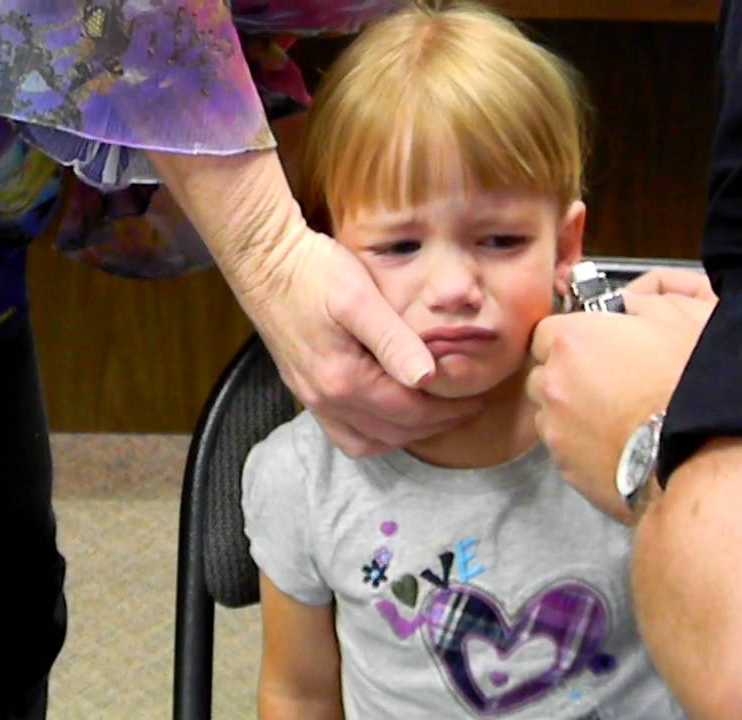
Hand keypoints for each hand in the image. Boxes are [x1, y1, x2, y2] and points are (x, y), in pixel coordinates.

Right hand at [149, 149, 481, 454]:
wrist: (264, 260)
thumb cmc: (314, 271)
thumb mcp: (359, 298)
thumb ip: (393, 341)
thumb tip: (428, 377)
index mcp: (344, 380)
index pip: (410, 412)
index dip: (449, 410)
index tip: (478, 398)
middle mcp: (326, 399)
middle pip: (393, 432)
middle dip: (435, 425)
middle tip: (468, 407)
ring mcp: (313, 397)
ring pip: (367, 441)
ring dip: (405, 435)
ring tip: (437, 416)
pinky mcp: (306, 389)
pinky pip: (344, 432)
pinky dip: (374, 433)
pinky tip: (393, 417)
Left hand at [527, 269, 714, 519]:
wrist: (699, 455)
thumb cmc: (690, 386)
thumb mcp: (677, 322)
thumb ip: (641, 305)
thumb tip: (629, 304)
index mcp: (571, 340)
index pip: (546, 331)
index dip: (571, 338)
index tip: (593, 346)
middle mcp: (553, 383)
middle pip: (544, 373)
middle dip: (566, 375)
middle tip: (607, 381)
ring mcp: (555, 428)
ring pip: (551, 413)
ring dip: (572, 412)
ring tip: (614, 417)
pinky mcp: (565, 467)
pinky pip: (564, 448)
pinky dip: (581, 445)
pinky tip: (616, 443)